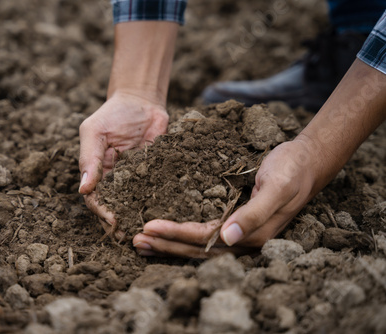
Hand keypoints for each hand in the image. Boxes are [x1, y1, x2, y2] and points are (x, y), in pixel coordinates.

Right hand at [79, 91, 167, 237]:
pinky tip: (166, 213)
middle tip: (130, 237)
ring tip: (146, 233)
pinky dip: (158, 203)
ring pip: (136, 203)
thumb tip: (83, 189)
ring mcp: (137, 178)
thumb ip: (89, 159)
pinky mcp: (157, 173)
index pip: (95, 199)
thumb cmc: (112, 114)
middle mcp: (117, 180)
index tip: (112, 221)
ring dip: (138, 217)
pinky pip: (157, 190)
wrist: (142, 101)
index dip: (102, 212)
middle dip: (120, 222)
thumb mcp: (94, 132)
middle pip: (115, 206)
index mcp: (98, 173)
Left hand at [133, 139, 326, 257]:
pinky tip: (167, 232)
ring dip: (170, 244)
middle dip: (166, 245)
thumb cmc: (292, 171)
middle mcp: (244, 239)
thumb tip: (229, 238)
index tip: (149, 228)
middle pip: (198, 248)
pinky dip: (183, 235)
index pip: (206, 239)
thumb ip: (255, 213)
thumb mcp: (277, 187)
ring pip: (199, 245)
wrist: (306, 161)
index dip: (176, 235)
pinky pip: (205, 233)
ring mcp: (240, 233)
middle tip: (135, 240)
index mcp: (253, 235)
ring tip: (143, 242)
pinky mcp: (236, 222)